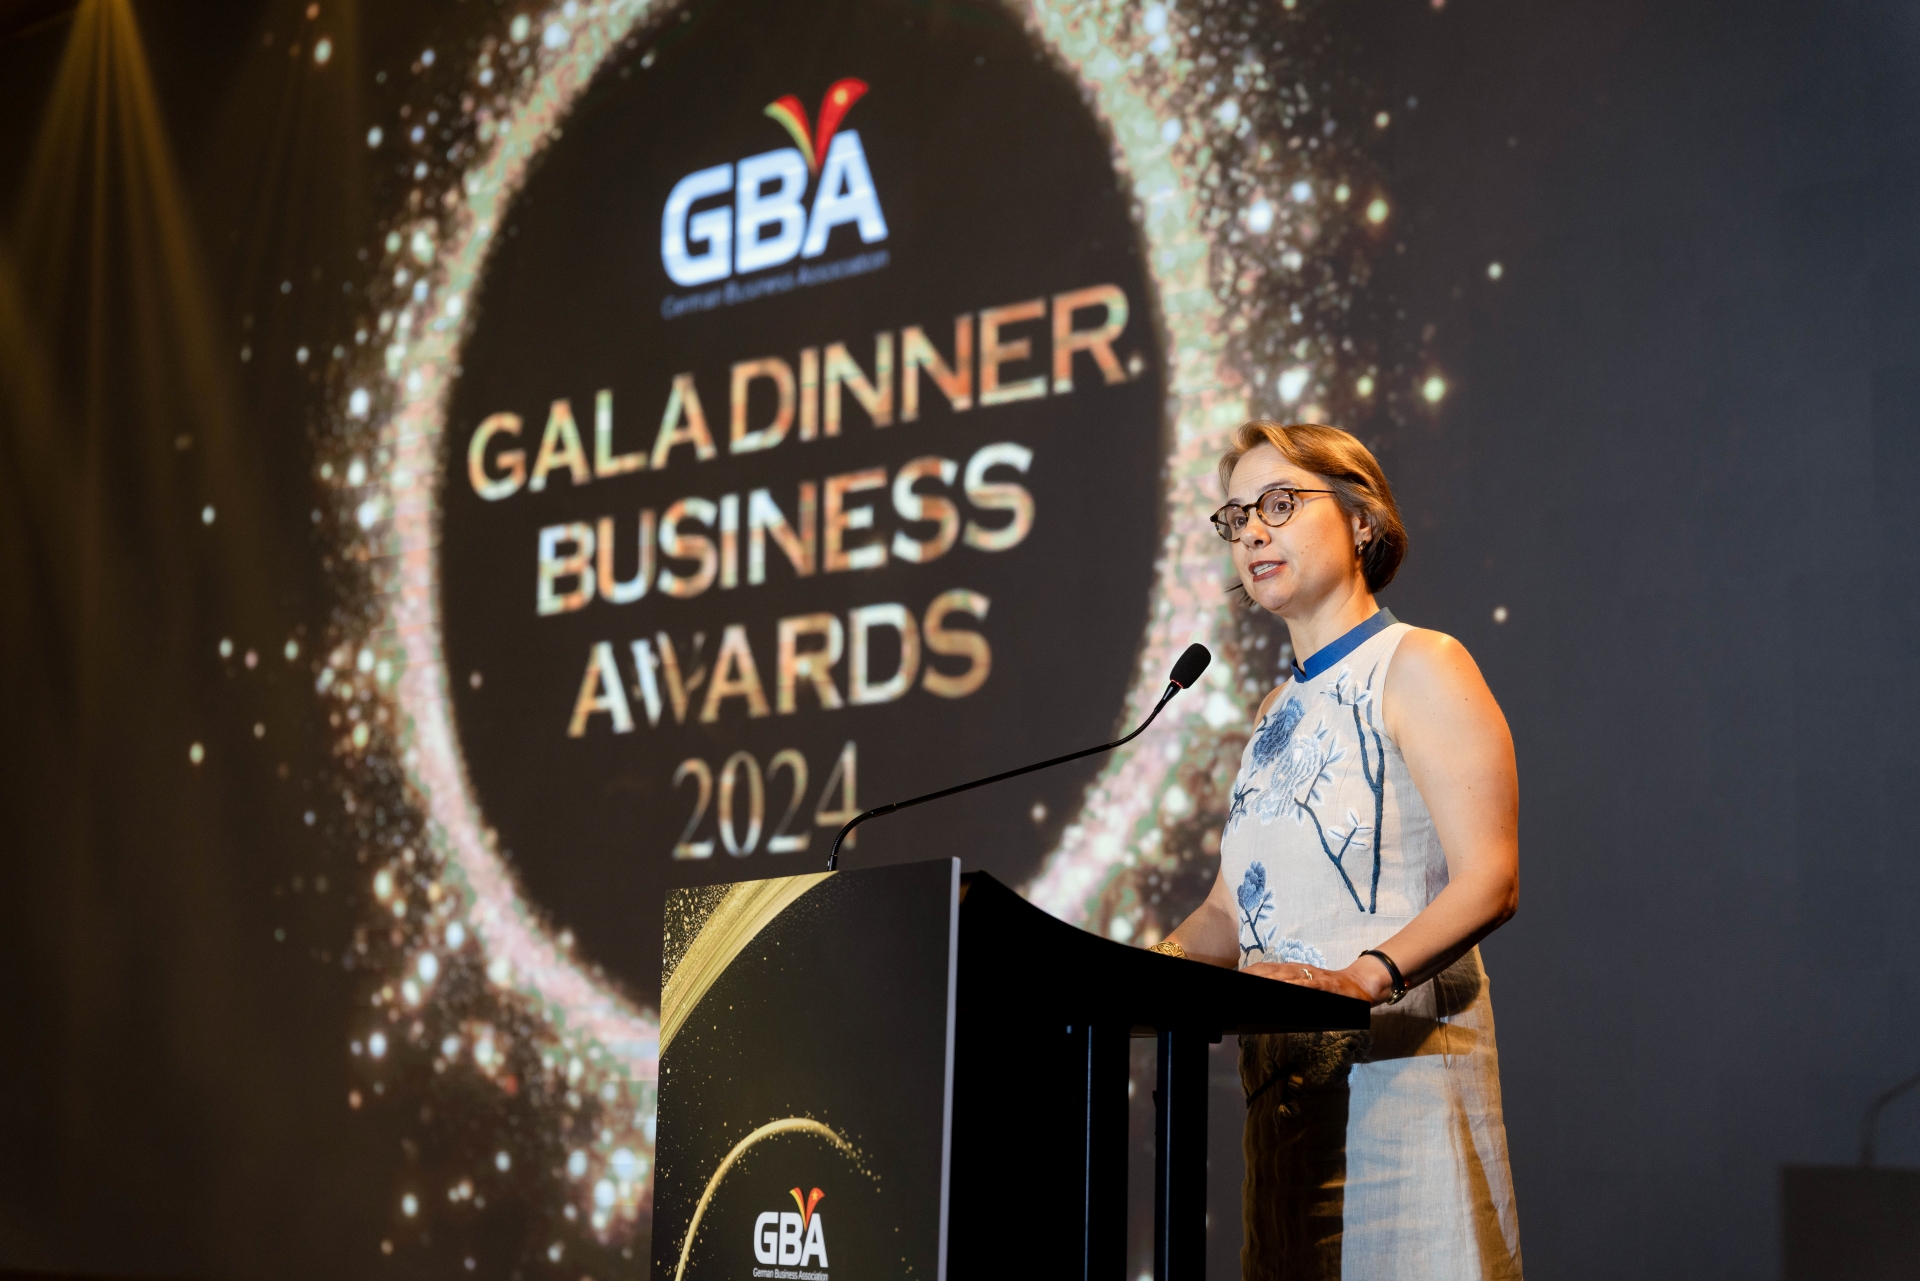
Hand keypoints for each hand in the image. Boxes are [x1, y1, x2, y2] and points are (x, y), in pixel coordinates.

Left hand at [1244, 958, 1390, 1003]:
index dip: (1252, 972)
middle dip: (1254, 975)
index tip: (1236, 977)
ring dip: (1269, 978)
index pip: (1268, 969)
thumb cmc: (1331, 991)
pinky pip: (1308, 984)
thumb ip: (1291, 991)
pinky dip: (1295, 985)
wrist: (1360, 985)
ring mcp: (1312, 976)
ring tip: (1253, 982)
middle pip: (1272, 971)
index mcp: (1294, 971)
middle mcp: (1301, 970)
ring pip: (1287, 975)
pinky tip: (1284, 987)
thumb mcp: (1308, 989)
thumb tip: (1270, 996)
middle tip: (1238, 980)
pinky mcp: (1325, 984)